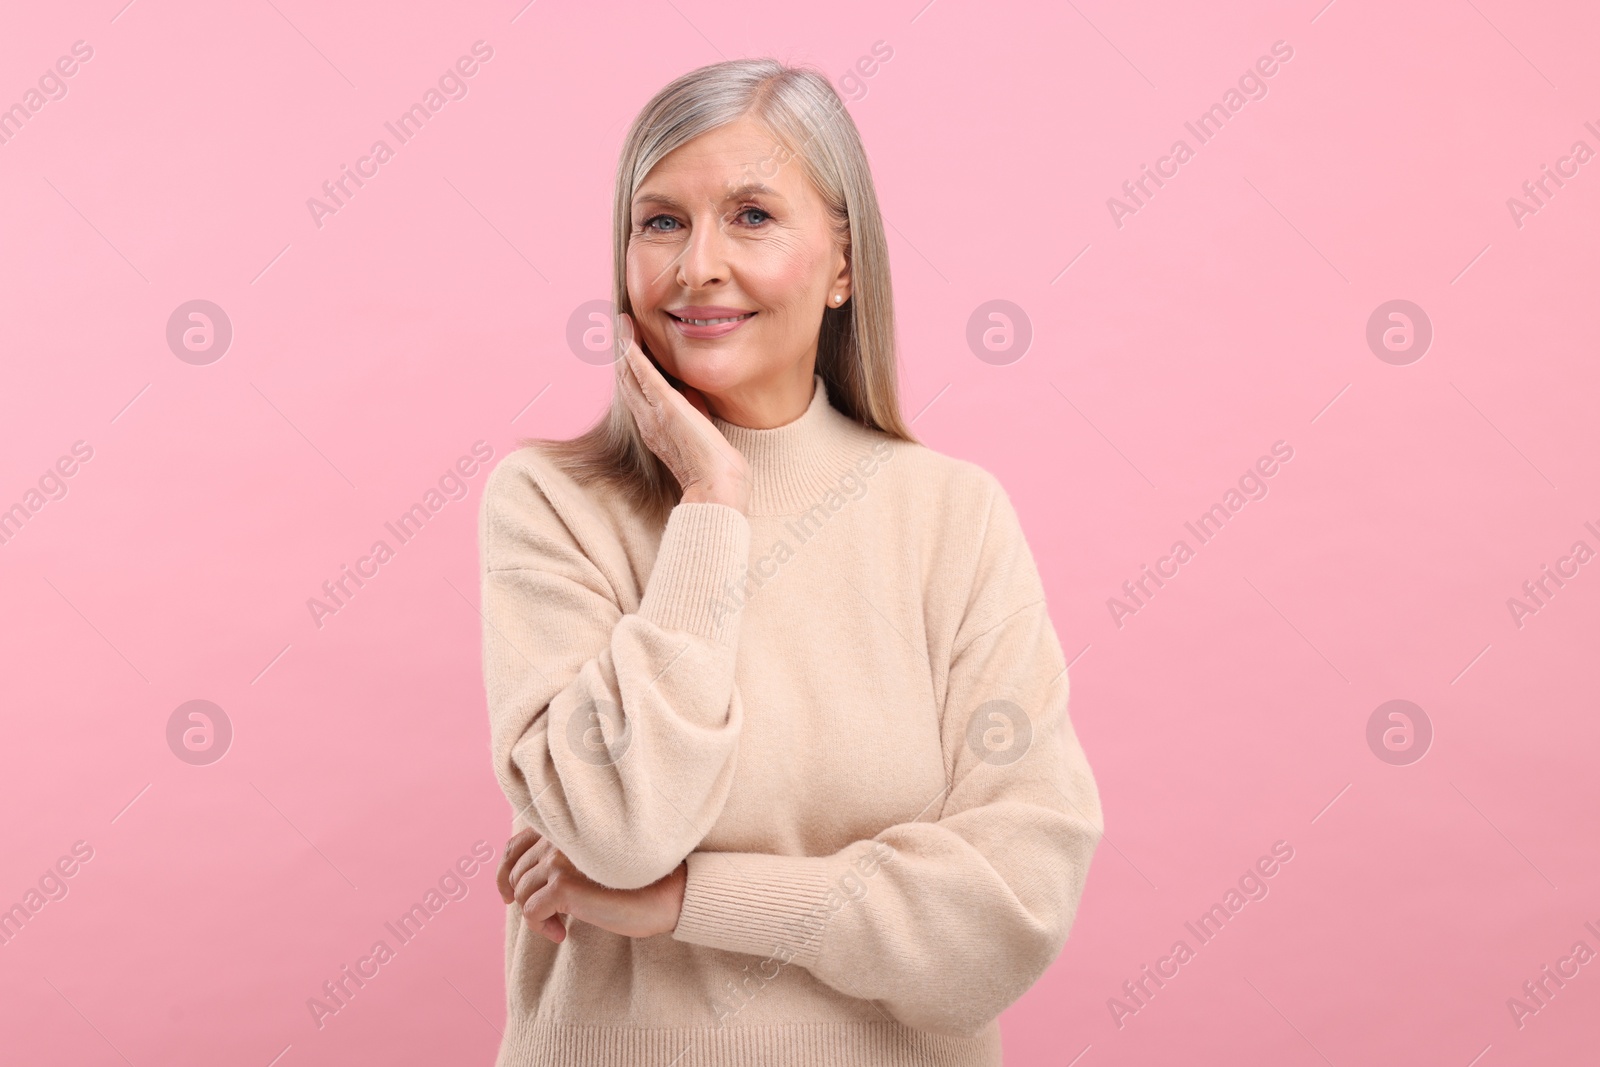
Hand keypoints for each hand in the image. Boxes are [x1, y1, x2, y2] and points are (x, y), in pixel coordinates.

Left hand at [495, 826, 687, 942]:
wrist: (665, 896)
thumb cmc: (633, 882)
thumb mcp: (589, 865)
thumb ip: (559, 859)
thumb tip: (518, 883)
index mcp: (564, 827)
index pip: (514, 845)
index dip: (505, 874)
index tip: (509, 897)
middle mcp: (558, 836)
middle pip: (516, 873)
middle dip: (526, 900)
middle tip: (553, 918)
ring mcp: (559, 858)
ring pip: (521, 894)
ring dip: (537, 916)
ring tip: (561, 925)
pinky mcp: (562, 884)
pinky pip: (531, 912)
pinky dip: (542, 928)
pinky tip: (563, 933)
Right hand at [616, 312, 750, 513]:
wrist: (716, 489)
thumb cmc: (714, 469)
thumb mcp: (701, 431)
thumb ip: (693, 411)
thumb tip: (691, 393)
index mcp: (654, 427)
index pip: (637, 392)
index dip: (631, 368)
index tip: (630, 345)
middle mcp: (646, 420)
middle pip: (626, 379)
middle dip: (622, 352)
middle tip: (619, 326)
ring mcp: (653, 414)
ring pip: (629, 373)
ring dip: (623, 346)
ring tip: (620, 322)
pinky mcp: (666, 407)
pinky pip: (643, 374)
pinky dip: (633, 352)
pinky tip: (628, 334)